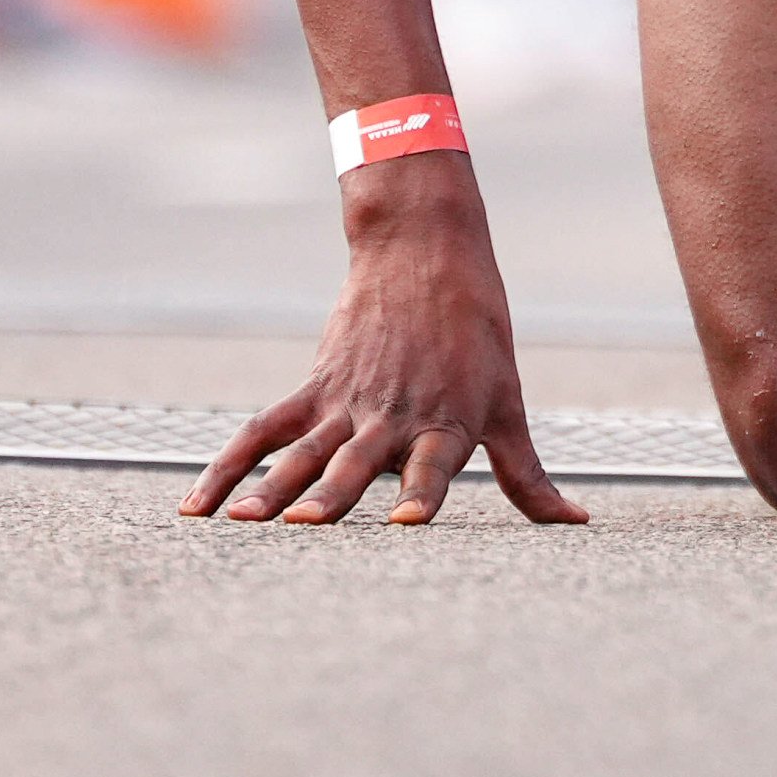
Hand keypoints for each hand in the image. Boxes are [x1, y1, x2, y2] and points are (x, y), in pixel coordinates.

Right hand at [181, 158, 586, 529]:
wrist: (423, 250)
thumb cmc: (475, 334)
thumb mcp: (508, 403)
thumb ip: (528, 475)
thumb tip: (577, 522)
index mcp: (447, 422)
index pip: (434, 467)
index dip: (421, 493)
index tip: (406, 520)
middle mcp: (394, 417)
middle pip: (355, 464)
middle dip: (329, 498)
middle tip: (302, 526)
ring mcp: (348, 403)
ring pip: (302, 452)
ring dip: (271, 489)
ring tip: (242, 524)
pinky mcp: (316, 387)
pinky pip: (264, 431)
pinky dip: (229, 468)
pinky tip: (200, 508)